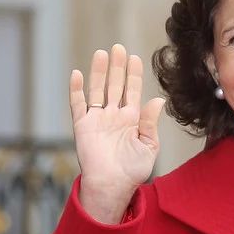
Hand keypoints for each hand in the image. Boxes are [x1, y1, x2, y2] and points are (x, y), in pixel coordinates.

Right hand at [70, 44, 165, 224]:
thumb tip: (157, 100)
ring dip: (98, 72)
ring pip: (97, 89)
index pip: (133, 91)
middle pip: (115, 85)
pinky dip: (76, 90)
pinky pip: (78, 104)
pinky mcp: (82, 126)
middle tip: (118, 48)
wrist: (111, 186)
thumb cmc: (132, 171)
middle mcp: (114, 115)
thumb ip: (151, 123)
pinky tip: (77, 74)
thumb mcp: (149, 147)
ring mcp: (97, 119)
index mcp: (132, 119)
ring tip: (101, 54)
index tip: (135, 58)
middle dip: (117, 67)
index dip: (133, 75)